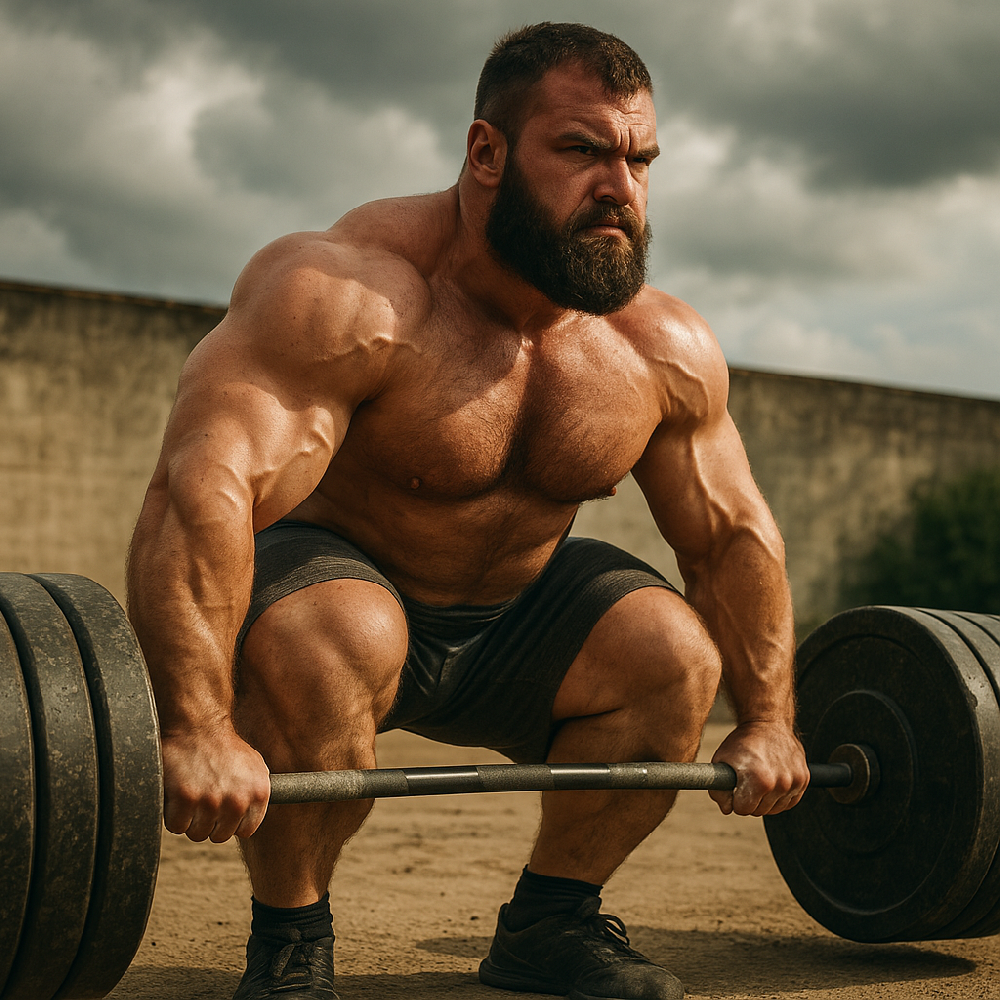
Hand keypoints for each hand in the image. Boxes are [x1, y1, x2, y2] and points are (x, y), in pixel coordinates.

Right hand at [161, 723, 270, 842]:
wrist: (199, 726)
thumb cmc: (225, 748)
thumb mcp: (256, 768)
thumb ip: (258, 795)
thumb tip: (254, 816)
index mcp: (259, 794)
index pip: (244, 830)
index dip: (231, 822)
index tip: (223, 809)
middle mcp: (237, 800)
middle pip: (218, 835)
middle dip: (210, 821)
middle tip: (204, 798)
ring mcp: (210, 800)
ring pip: (196, 833)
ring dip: (191, 818)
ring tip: (192, 793)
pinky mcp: (185, 798)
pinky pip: (176, 825)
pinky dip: (173, 814)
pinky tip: (178, 794)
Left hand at [709, 720, 808, 816]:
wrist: (767, 721)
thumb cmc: (742, 741)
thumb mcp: (721, 760)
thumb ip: (718, 789)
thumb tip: (726, 809)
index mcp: (759, 781)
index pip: (742, 809)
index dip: (735, 799)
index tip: (735, 787)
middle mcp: (781, 783)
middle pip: (759, 811)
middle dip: (750, 799)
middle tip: (747, 781)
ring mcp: (795, 781)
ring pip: (775, 808)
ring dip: (766, 799)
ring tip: (760, 778)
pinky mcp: (805, 778)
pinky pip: (790, 801)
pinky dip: (780, 796)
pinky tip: (772, 780)